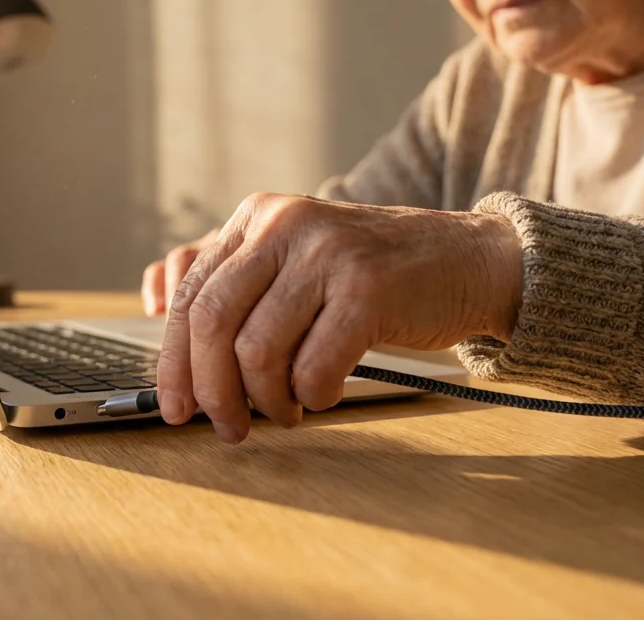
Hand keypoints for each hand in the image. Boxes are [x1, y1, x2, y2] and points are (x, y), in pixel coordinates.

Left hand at [156, 193, 521, 443]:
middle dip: (212, 390)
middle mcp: (284, 224)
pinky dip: (312, 395)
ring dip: (267, 400)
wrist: (469, 260)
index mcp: (257, 216)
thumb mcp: (297, 264)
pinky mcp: (367, 288)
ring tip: (287, 412)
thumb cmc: (374, 277)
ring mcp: (327, 253)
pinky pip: (313, 367)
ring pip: (257, 350)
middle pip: (212, 322)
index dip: (174, 361)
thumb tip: (177, 366)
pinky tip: (324, 394)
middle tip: (228, 427)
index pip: (191, 294)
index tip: (174, 407)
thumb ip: (238, 294)